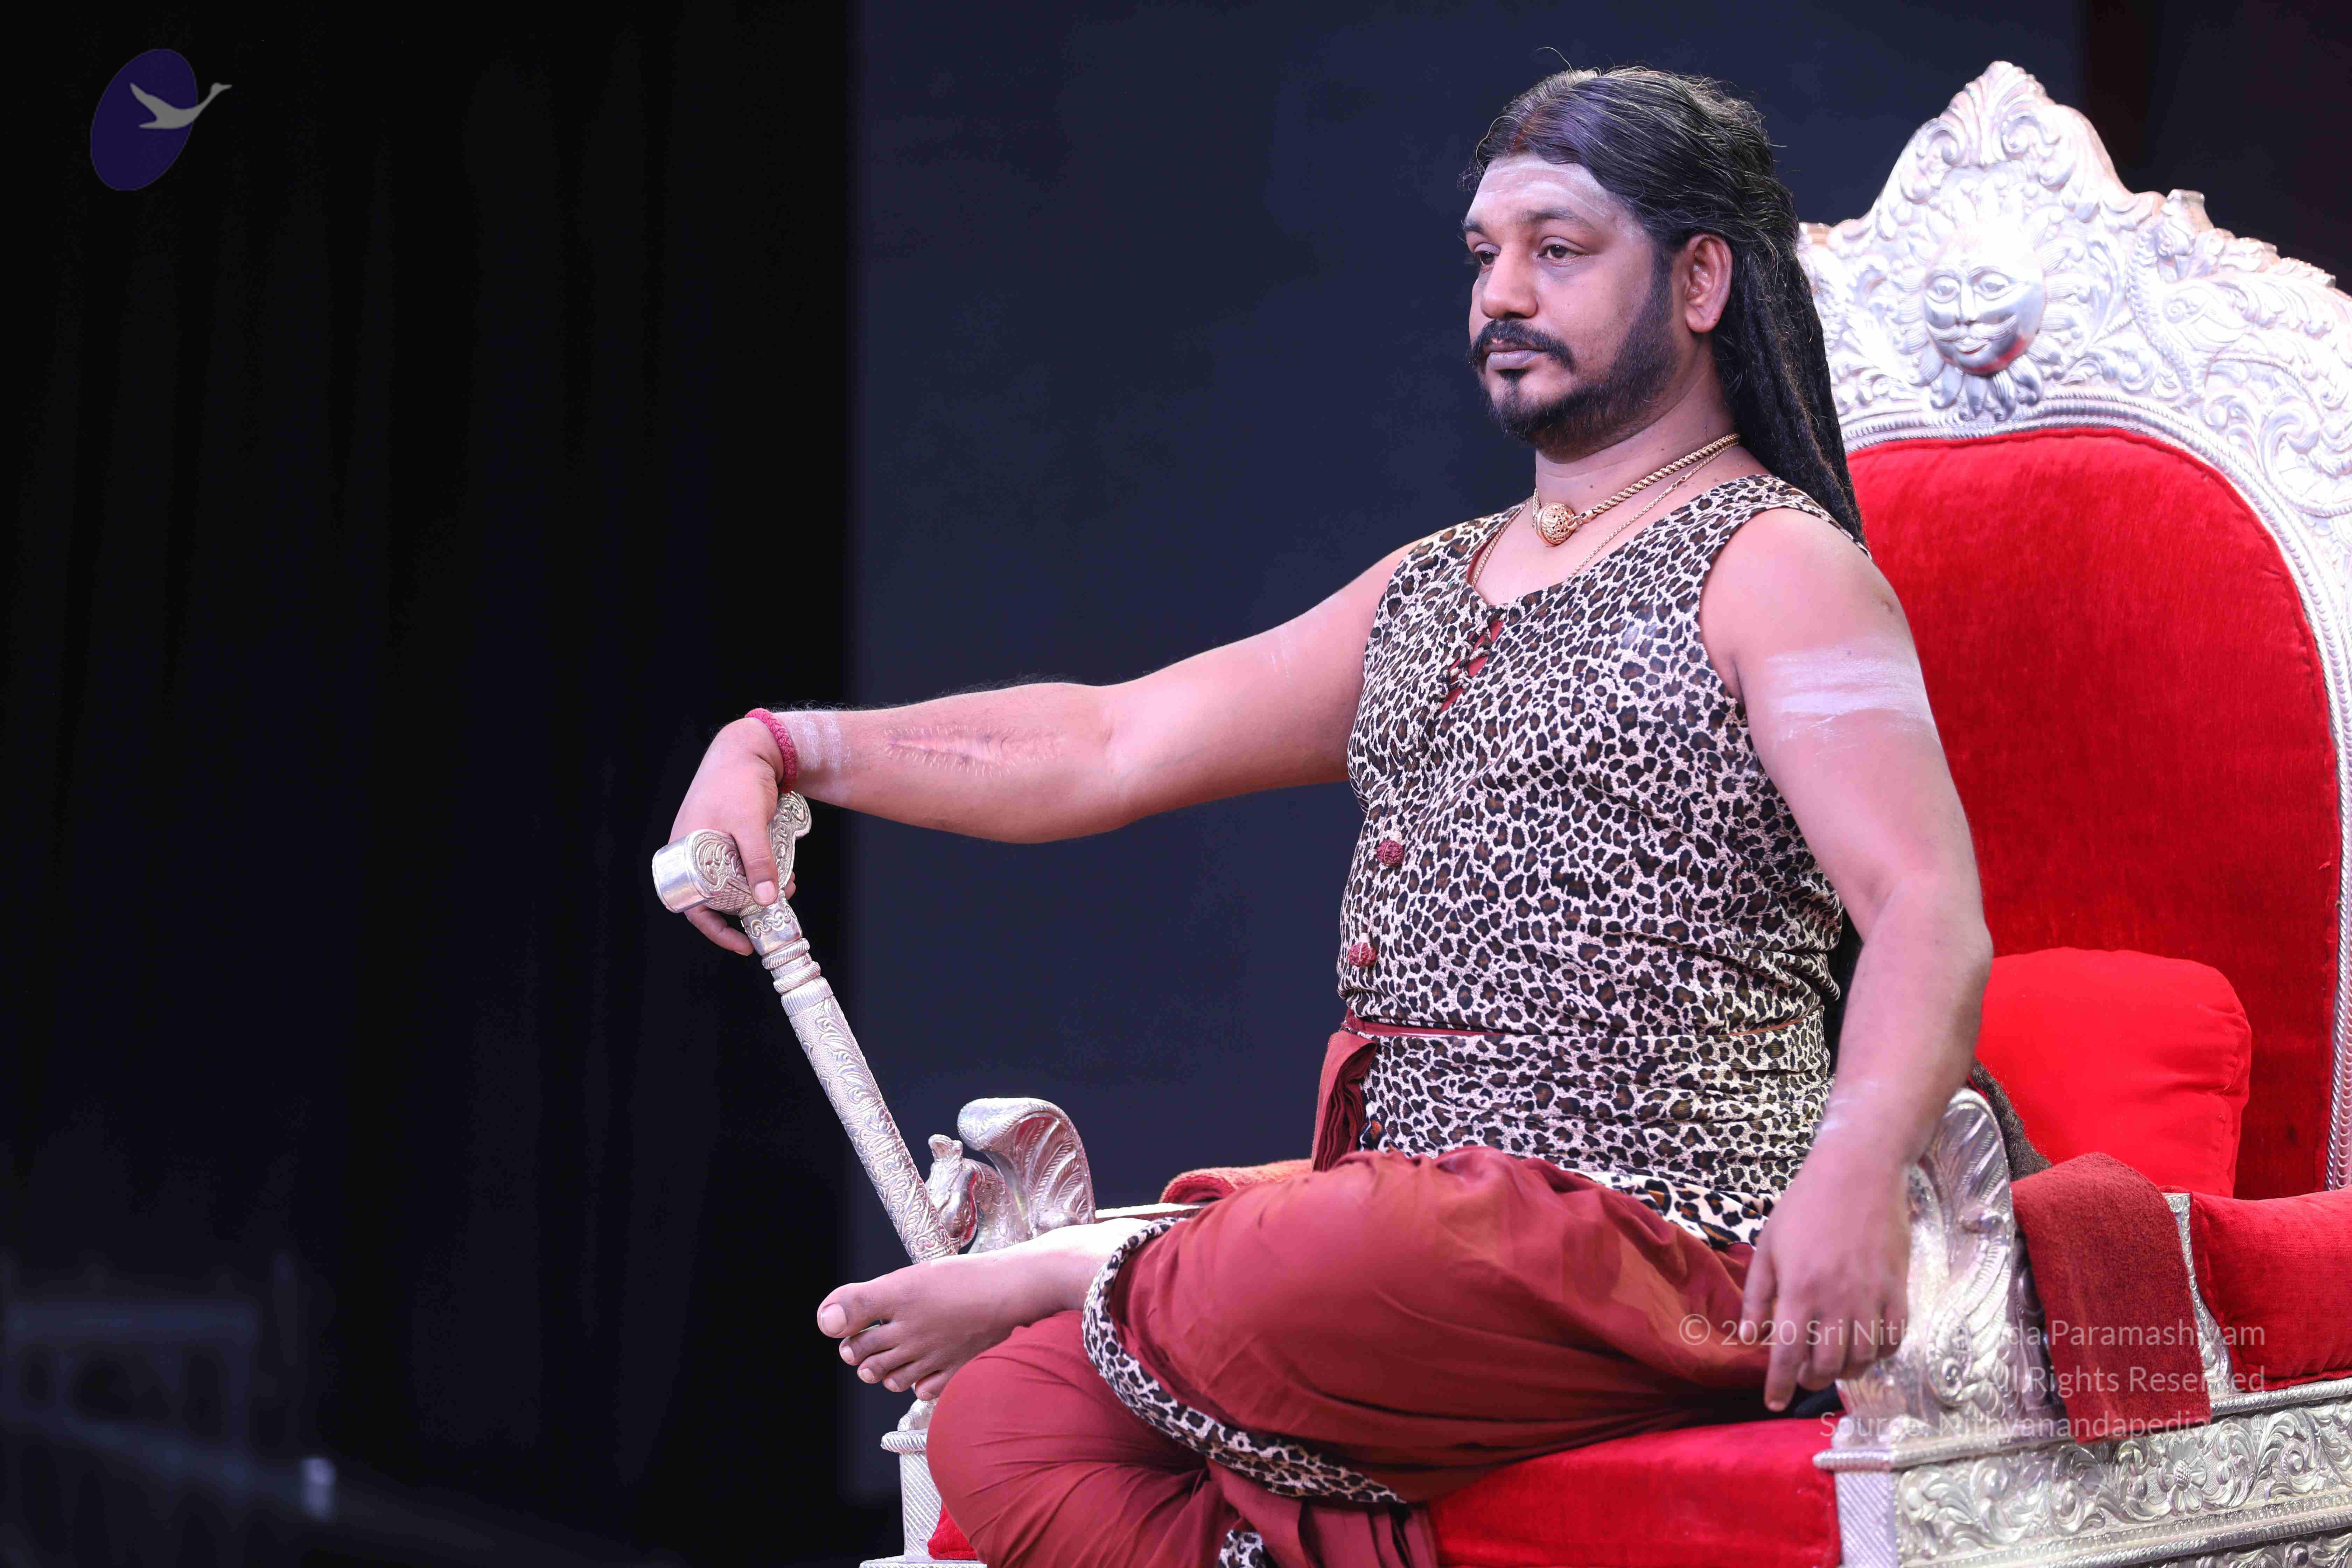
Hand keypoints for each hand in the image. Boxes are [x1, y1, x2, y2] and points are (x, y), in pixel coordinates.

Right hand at [668, 716, 795, 954]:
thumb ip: (758, 862)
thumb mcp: (749, 824)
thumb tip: (766, 902)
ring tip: (786, 890)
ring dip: (759, 890)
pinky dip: (763, 872)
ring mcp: (713, 844)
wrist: (750, 747)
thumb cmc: (739, 781)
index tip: (740, 945)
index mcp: (684, 851)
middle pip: (716, 895)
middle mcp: (695, 851)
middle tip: (772, 913)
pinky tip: (786, 873)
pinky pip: (744, 864)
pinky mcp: (731, 837)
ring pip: (734, 881)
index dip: (714, 929)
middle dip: (745, 907)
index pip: (692, 903)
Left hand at [1737, 1143, 1910, 1409]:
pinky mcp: (1898, 1289)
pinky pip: (1894, 1339)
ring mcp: (1871, 1296)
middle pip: (1826, 1364)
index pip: (1787, 1354)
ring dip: (1845, 1370)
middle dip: (1810, 1379)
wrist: (1859, 1172)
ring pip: (1861, 1358)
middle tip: (1802, 1375)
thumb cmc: (1805, 1205)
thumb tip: (1749, 1337)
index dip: (1779, 1385)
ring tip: (1831, 1362)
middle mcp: (1836, 1300)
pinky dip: (1879, 1353)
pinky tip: (1865, 1347)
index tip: (1773, 1403)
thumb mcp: (1769, 1245)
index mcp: (1798, 1289)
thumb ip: (1757, 1295)